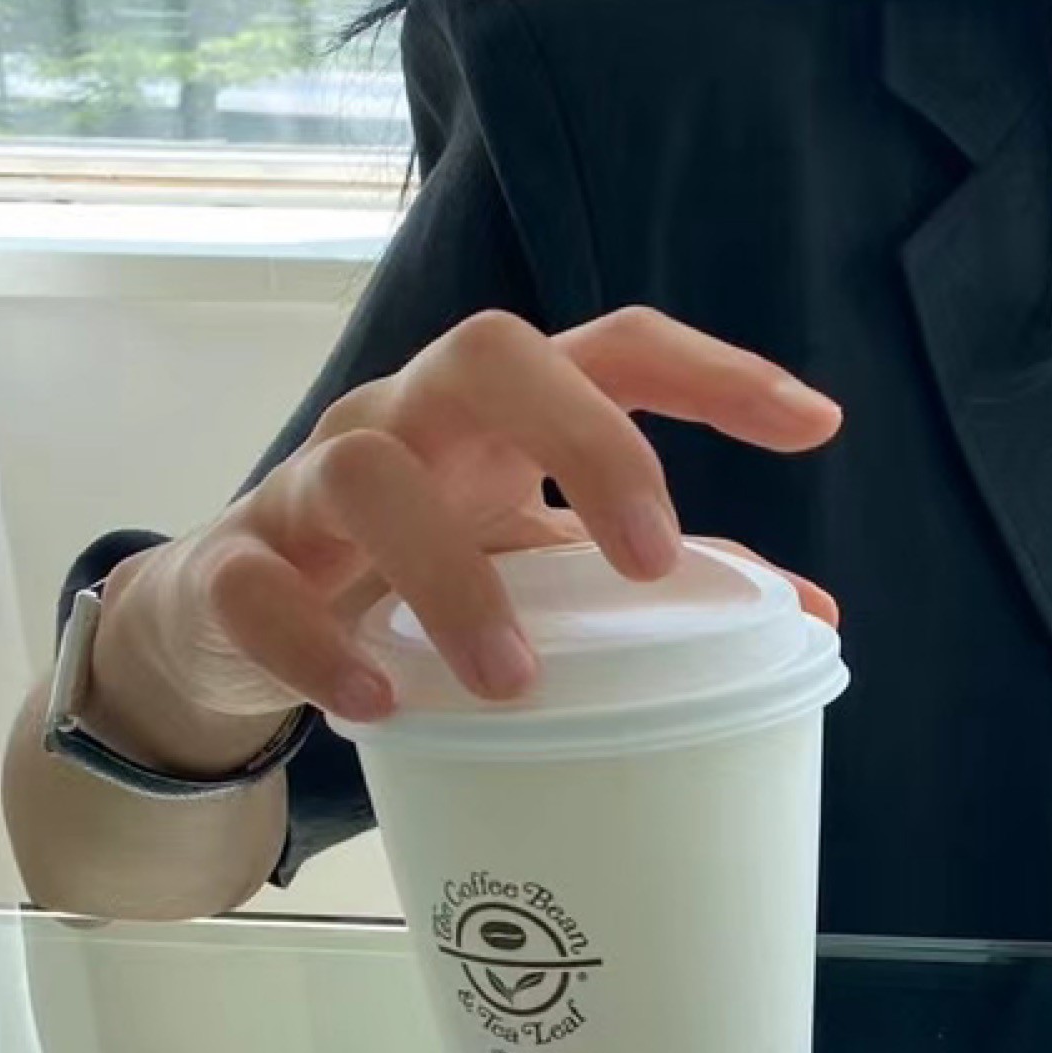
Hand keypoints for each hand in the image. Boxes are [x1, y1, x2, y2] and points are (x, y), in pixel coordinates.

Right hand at [91, 306, 841, 765]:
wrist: (236, 621)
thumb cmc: (419, 570)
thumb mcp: (543, 564)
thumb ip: (665, 582)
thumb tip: (813, 618)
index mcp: (502, 416)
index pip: (616, 346)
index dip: (716, 372)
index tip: (816, 426)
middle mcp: (409, 420)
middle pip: (490, 352)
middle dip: (586, 440)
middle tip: (652, 560)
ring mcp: (311, 486)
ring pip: (370, 473)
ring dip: (454, 577)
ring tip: (515, 680)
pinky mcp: (235, 568)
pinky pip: (260, 588)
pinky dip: (321, 647)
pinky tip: (384, 705)